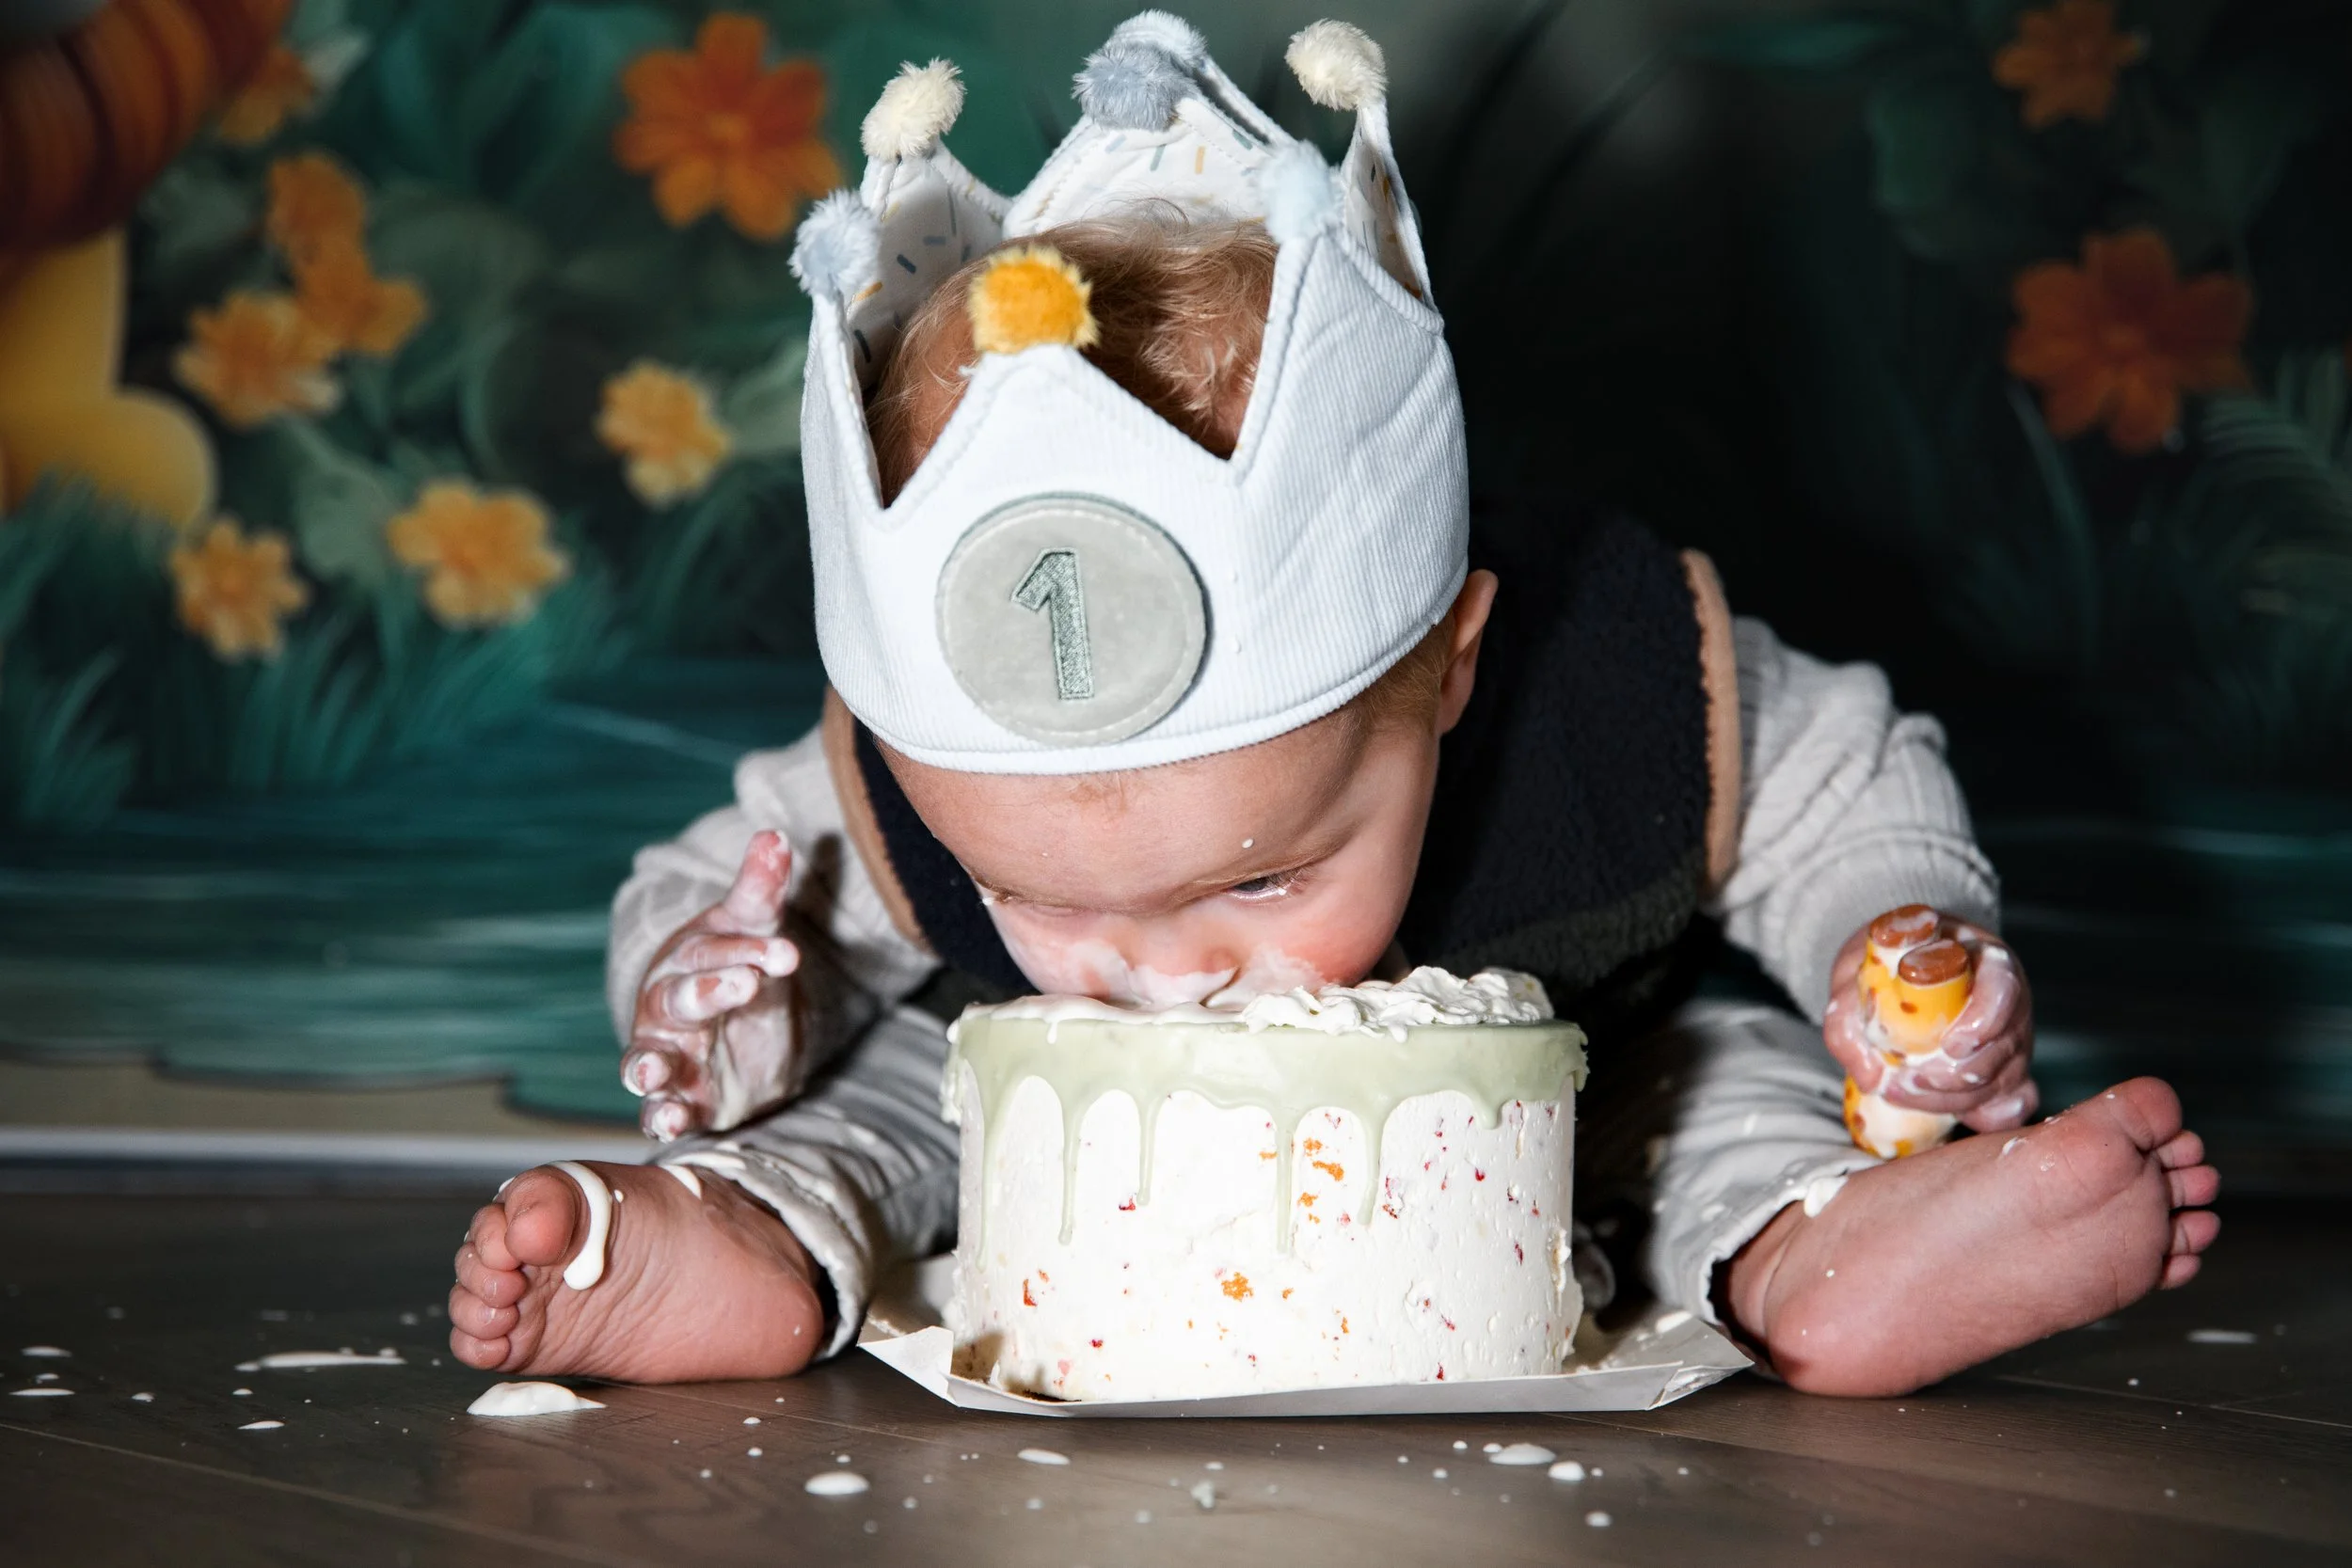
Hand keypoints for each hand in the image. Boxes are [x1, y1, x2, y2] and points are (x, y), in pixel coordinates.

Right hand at [623, 830, 801, 1141]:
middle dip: (708, 992)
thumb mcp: (753, 931)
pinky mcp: (682, 1099)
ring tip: (653, 1073)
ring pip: (648, 1060)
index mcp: (687, 961)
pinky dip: (659, 1118)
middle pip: (679, 1000)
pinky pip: (659, 1111)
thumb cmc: (735, 968)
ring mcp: (670, 1057)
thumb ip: (761, 890)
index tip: (786, 952)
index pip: (711, 952)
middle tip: (745, 986)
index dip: (747, 951)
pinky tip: (667, 1124)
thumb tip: (775, 834)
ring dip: (648, 1068)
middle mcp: (667, 1008)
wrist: (738, 1030)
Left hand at [1822, 909, 2037, 1131]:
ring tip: (1903, 1092)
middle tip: (1906, 1080)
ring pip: (2003, 1078)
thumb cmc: (1880, 970)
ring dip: (1953, 1098)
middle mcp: (2007, 999)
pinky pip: (2012, 1105)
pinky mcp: (2007, 1072)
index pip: (2004, 986)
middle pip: (2004, 1044)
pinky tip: (1951, 1116)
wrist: (1888, 981)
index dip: (1984, 1020)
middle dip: (1956, 1075)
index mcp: (1979, 958)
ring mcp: (2011, 1038)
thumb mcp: (1853, 977)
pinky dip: (1983, 1116)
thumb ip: (1847, 1018)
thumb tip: (1872, 1078)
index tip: (1950, 1045)